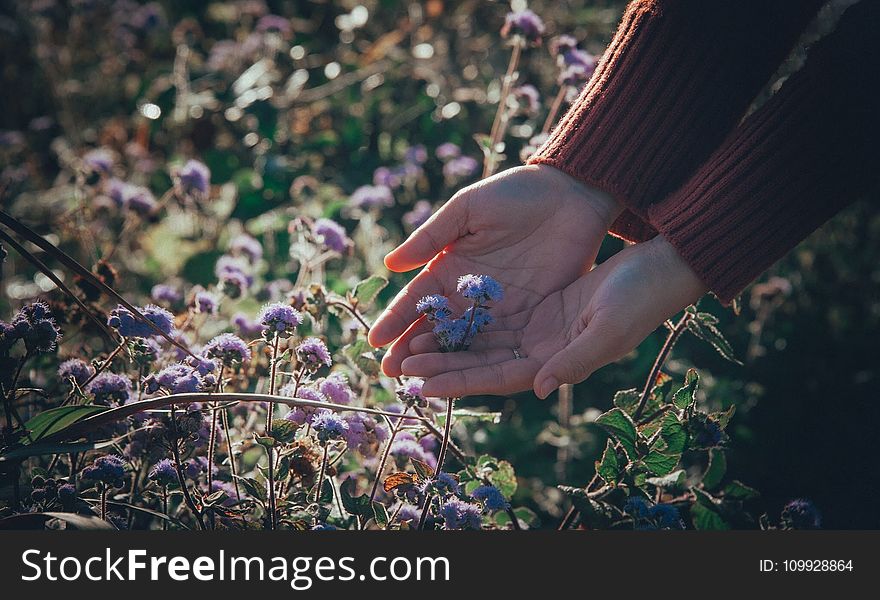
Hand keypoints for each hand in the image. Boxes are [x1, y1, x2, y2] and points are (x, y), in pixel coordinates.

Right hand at [369, 164, 621, 375]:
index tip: (376, 340)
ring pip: (464, 344)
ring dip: (442, 363)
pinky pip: (501, 346)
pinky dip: (482, 363)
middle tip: (391, 372)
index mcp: (449, 267)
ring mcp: (498, 310)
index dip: (396, 320)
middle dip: (412, 351)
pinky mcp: (529, 319)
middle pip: (435, 329)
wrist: (572, 195)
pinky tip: (464, 378)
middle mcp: (469, 295)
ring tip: (419, 381)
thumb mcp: (468, 209)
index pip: (417, 300)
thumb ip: (432, 236)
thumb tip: (391, 264)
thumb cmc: (516, 193)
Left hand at [398, 235, 707, 397]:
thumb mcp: (609, 328)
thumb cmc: (641, 298)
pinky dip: (466, 316)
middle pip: (480, 363)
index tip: (419, 384)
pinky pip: (494, 315)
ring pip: (482, 340)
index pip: (497, 379)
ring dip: (447, 342)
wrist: (659, 267)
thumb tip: (542, 388)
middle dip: (440, 365)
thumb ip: (576, 360)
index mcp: (556, 364)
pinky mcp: (539, 306)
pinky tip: (438, 312)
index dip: (458, 382)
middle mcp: (542, 352)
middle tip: (398, 364)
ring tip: (408, 341)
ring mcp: (539, 330)